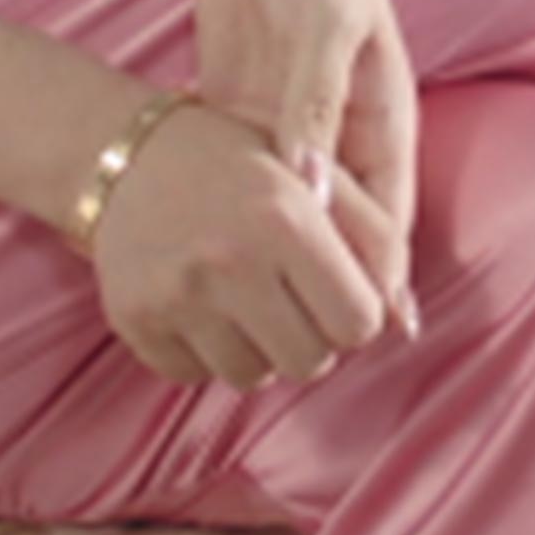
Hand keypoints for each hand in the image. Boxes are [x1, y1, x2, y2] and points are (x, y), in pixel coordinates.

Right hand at [81, 92, 391, 390]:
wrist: (129, 156)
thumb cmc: (242, 165)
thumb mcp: (319, 176)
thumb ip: (376, 241)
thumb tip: (406, 324)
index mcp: (285, 217)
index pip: (358, 324)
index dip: (354, 312)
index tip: (336, 290)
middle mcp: (229, 260)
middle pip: (309, 362)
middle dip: (311, 337)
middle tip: (288, 295)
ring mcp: (175, 296)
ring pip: (252, 377)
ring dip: (258, 348)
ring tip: (243, 296)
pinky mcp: (134, 321)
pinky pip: (196, 377)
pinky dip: (206, 353)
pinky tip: (201, 304)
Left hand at [169, 0, 419, 324]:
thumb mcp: (326, 22)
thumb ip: (314, 105)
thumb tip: (309, 193)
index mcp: (381, 111)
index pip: (391, 211)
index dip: (388, 272)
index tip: (381, 332)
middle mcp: (336, 130)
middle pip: (338, 227)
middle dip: (328, 287)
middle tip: (311, 351)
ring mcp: (287, 124)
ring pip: (287, 215)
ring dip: (278, 265)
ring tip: (261, 326)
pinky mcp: (239, 111)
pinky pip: (240, 182)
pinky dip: (231, 223)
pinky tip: (212, 266)